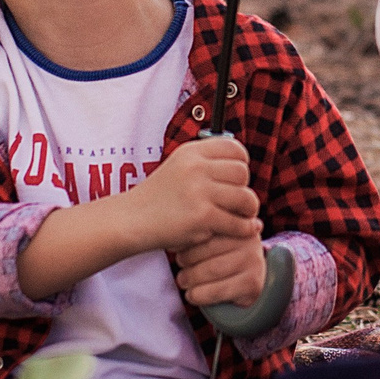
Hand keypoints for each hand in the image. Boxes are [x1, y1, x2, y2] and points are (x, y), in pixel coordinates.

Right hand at [127, 135, 259, 254]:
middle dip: (244, 187)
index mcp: (191, 152)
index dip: (241, 163)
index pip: (234, 148)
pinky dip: (244, 228)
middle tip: (237, 201)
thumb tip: (243, 166)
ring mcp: (200, 192)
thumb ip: (207, 163)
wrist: (131, 220)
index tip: (237, 178)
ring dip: (248, 210)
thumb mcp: (179, 167)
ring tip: (241, 216)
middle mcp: (196, 167)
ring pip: (246, 198)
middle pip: (242, 173)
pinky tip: (241, 230)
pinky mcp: (202, 217)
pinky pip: (238, 223)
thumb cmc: (158, 197)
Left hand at [175, 231, 268, 307]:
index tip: (174, 247)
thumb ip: (198, 231)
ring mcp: (253, 261)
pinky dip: (199, 294)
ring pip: (212, 269)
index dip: (186, 239)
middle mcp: (249, 239)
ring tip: (182, 280)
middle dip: (187, 259)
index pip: (206, 227)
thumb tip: (171, 241)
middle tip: (179, 264)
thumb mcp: (214, 237)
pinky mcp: (252, 283)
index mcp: (237, 221)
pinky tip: (192, 295)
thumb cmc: (222, 255)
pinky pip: (218, 290)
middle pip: (208, 248)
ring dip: (190, 278)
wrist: (249, 280)